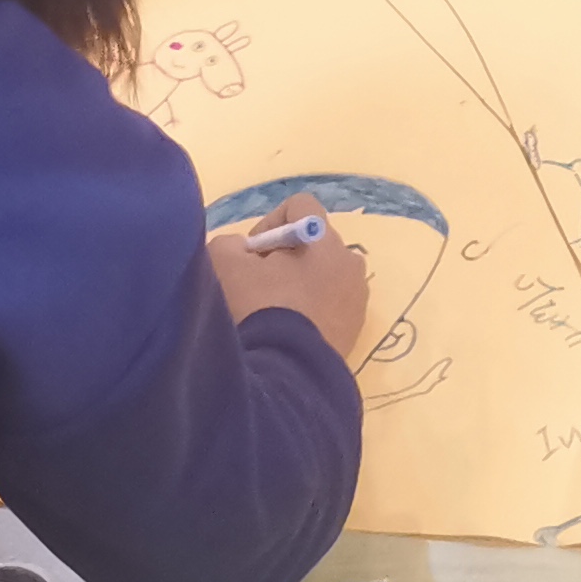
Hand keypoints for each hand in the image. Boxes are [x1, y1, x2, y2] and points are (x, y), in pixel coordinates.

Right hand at [207, 191, 373, 364]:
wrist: (285, 374)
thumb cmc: (257, 309)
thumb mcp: (224, 266)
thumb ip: (228, 244)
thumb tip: (240, 249)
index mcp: (324, 239)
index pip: (299, 207)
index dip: (269, 225)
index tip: (251, 255)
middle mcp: (349, 261)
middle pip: (311, 245)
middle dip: (281, 258)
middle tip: (255, 287)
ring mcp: (357, 297)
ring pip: (321, 277)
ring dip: (296, 286)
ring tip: (271, 313)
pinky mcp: (355, 329)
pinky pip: (329, 306)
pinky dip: (309, 311)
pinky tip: (287, 331)